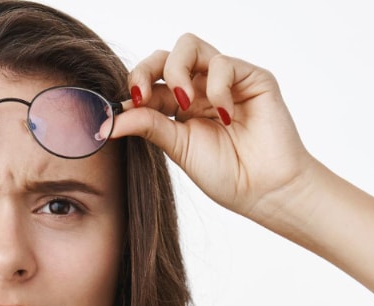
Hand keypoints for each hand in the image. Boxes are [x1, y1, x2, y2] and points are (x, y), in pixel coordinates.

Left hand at [110, 33, 319, 229]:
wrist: (265, 191)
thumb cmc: (228, 175)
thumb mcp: (179, 149)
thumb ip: (148, 126)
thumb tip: (108, 120)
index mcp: (181, 105)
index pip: (151, 80)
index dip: (135, 86)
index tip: (125, 107)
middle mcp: (203, 87)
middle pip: (166, 55)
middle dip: (147, 69)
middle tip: (144, 96)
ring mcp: (227, 80)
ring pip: (190, 46)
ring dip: (177, 70)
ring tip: (184, 102)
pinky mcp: (254, 78)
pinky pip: (224, 63)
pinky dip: (217, 88)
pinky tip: (225, 116)